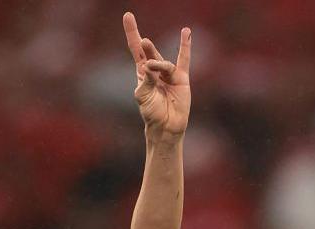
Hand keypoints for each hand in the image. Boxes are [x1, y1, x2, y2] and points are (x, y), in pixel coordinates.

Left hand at [123, 12, 190, 137]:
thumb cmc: (151, 112)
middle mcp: (155, 70)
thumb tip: (149, 65)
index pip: (135, 49)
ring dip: (158, 64)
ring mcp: (168, 73)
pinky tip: (186, 32)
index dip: (132, 33)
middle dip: (143, 43)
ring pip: (162, 62)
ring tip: (151, 67)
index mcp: (142, 73)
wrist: (165, 126)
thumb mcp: (143, 97)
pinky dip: (185, 46)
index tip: (127, 16)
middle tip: (142, 41)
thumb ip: (146, 81)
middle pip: (147, 51)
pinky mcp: (181, 78)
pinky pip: (184, 60)